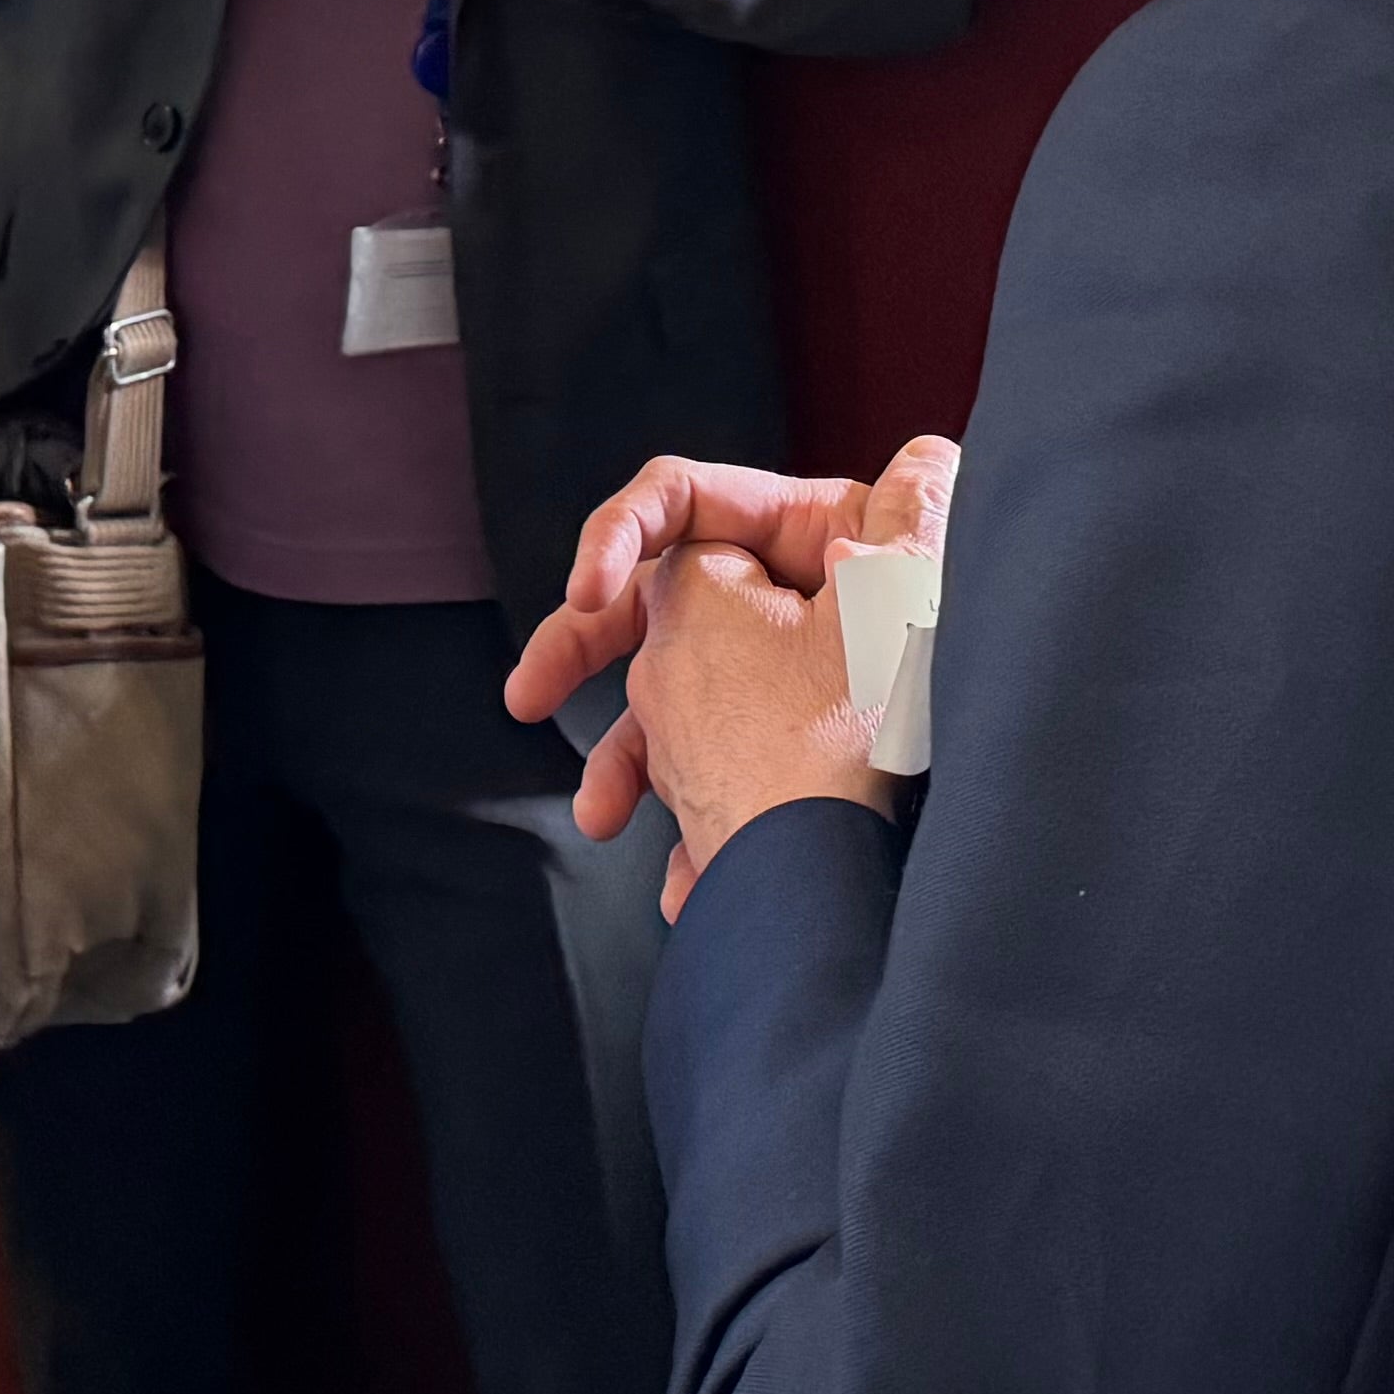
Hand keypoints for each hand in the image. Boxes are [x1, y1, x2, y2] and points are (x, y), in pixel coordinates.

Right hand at [507, 436, 954, 852]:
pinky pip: (743, 766)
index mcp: (840, 538)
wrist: (849, 913)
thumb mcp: (710, 621)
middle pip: (684, 598)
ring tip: (602, 815)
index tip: (581, 593)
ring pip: (701, 689)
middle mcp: (853, 601)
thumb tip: (867, 480)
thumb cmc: (792, 751)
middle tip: (526, 695)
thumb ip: (696, 550)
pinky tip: (686, 881)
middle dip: (599, 656)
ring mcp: (842, 683)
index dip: (616, 534)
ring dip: (640, 754)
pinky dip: (703, 813)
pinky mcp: (836, 762)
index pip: (694, 497)